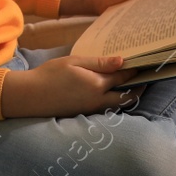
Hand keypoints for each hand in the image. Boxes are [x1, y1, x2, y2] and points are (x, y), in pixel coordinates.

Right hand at [0, 54, 143, 117]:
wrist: (30, 96)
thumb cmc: (50, 74)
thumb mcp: (74, 62)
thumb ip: (99, 63)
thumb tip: (122, 61)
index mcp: (96, 84)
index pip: (122, 78)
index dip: (134, 71)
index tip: (144, 64)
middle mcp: (97, 100)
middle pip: (126, 97)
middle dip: (138, 88)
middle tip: (145, 78)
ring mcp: (91, 109)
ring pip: (117, 105)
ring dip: (128, 96)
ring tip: (134, 85)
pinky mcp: (84, 114)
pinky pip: (107, 108)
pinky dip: (115, 101)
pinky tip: (113, 93)